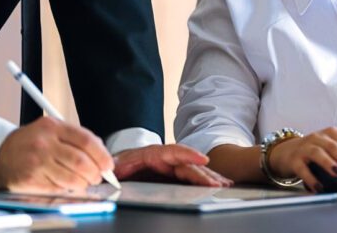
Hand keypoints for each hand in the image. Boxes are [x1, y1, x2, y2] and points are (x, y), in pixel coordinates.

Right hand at [0, 116, 112, 192]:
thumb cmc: (30, 142)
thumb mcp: (51, 129)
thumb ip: (75, 138)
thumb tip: (101, 155)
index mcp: (53, 127)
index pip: (86, 140)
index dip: (102, 155)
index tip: (108, 164)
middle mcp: (45, 143)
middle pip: (80, 161)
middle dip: (95, 173)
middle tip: (98, 177)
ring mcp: (37, 162)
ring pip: (71, 178)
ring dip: (84, 183)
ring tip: (85, 182)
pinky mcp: (30, 179)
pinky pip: (57, 188)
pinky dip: (68, 189)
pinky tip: (70, 186)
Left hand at [113, 144, 232, 186]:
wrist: (111, 166)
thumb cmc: (112, 167)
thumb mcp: (111, 168)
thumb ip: (114, 170)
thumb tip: (112, 172)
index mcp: (150, 154)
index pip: (172, 152)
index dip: (188, 155)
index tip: (202, 160)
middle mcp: (163, 159)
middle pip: (187, 165)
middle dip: (204, 173)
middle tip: (219, 183)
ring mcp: (169, 167)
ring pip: (192, 171)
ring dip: (208, 177)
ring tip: (224, 184)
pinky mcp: (171, 176)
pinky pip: (189, 177)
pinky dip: (203, 180)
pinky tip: (215, 185)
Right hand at [268, 127, 336, 191]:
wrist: (286, 152)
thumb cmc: (315, 153)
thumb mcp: (331, 151)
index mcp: (333, 134)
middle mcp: (319, 138)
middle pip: (336, 147)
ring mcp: (305, 147)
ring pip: (319, 153)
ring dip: (330, 163)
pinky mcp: (294, 159)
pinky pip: (302, 168)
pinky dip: (311, 178)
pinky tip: (318, 187)